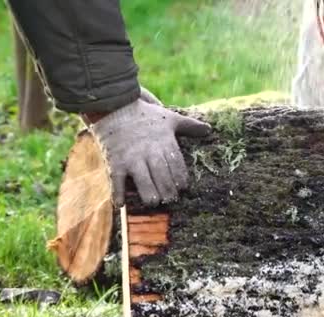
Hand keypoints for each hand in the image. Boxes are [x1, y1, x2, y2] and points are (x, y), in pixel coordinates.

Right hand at [90, 99, 210, 206]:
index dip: (181, 179)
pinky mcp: (115, 162)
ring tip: (154, 202)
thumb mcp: (170, 118)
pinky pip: (116, 180)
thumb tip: (209, 129)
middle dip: (168, 190)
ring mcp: (131, 158)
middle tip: (171, 200)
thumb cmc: (145, 115)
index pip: (177, 165)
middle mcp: (149, 152)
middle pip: (162, 175)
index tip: (183, 188)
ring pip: (143, 180)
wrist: (114, 105)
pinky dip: (117, 193)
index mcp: (164, 142)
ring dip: (149, 194)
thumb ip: (190, 126)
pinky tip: (121, 204)